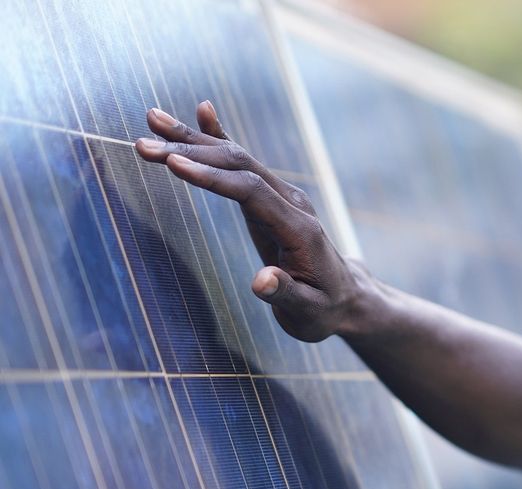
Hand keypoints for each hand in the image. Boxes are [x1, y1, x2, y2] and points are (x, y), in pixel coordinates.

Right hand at [134, 101, 368, 341]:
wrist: (346, 298)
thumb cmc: (324, 309)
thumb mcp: (308, 311)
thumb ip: (285, 294)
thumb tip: (260, 282)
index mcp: (298, 228)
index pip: (251, 191)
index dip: (212, 177)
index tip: (174, 164)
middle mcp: (291, 203)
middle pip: (238, 167)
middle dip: (191, 153)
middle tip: (143, 145)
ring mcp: (282, 197)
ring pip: (236, 160)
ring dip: (194, 140)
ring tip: (151, 119)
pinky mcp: (271, 199)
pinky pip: (242, 164)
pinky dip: (219, 137)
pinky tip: (201, 112)